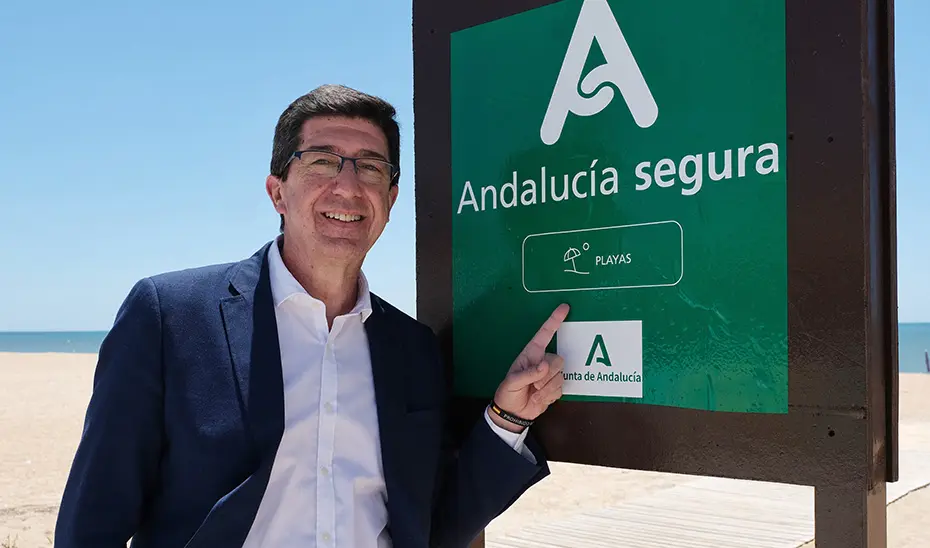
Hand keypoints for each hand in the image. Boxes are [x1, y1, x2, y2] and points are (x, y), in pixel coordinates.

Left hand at [490, 304, 569, 431]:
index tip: (564, 307)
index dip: (555, 320)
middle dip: (547, 376)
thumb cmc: (508, 392)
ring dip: (546, 389)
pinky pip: (561, 389)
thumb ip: (529, 374)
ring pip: (560, 376)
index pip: (545, 333)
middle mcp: (543, 361)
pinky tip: (539, 398)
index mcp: (531, 353)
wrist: (513, 413)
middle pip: (558, 360)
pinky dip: (549, 397)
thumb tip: (545, 367)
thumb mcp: (513, 382)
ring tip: (533, 393)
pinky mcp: (555, 387)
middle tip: (534, 386)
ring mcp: (550, 374)